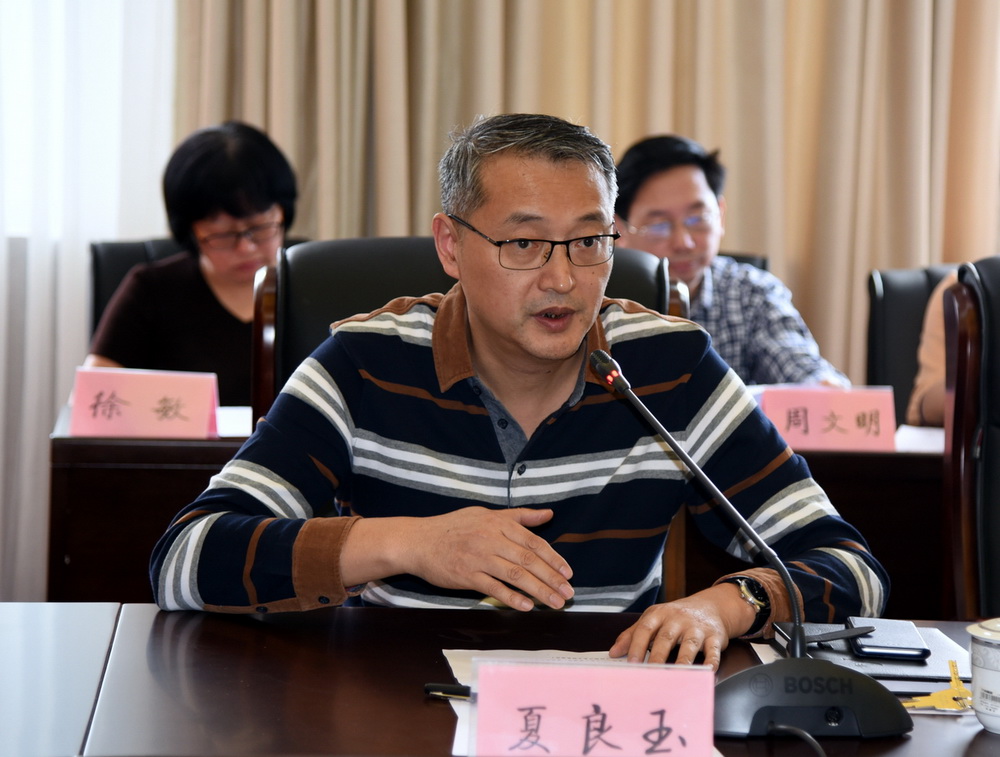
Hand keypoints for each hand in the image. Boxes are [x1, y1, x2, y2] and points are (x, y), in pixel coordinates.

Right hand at [387, 506, 574, 610]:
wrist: (418, 540)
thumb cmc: (454, 527)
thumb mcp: (486, 514)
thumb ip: (518, 516)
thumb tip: (548, 513)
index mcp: (498, 523)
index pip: (533, 541)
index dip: (553, 558)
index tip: (568, 573)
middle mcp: (490, 538)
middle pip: (528, 559)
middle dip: (551, 578)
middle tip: (568, 593)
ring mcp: (478, 557)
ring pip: (515, 574)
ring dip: (538, 591)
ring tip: (555, 603)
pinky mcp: (466, 575)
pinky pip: (493, 588)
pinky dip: (512, 598)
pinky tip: (527, 607)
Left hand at [608, 584, 754, 670]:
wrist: (710, 606)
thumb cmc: (676, 618)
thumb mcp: (653, 619)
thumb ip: (632, 634)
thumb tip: (613, 653)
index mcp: (659, 614)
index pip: (645, 628)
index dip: (637, 645)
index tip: (631, 663)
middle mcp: (678, 619)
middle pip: (666, 638)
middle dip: (657, 656)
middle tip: (650, 674)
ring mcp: (697, 628)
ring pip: (689, 644)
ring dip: (683, 661)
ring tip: (676, 675)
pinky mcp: (714, 637)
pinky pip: (713, 650)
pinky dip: (710, 662)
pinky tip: (706, 672)